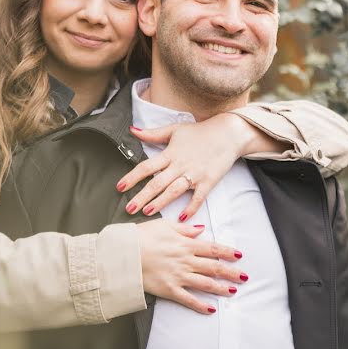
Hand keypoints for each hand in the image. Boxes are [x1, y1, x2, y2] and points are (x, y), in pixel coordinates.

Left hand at [117, 113, 252, 221]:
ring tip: (147, 212)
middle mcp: (180, 165)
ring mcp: (195, 174)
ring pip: (174, 191)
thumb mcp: (174, 130)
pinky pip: (198, 198)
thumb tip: (132, 130)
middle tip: (129, 208)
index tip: (120, 187)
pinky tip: (181, 218)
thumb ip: (152, 133)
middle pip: (157, 183)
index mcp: (170, 153)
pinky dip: (190, 208)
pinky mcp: (208, 181)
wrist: (228, 134)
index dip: (132, 177)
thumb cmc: (199, 132)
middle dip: (142, 196)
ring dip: (161, 202)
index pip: (147, 167)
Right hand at [136, 220, 245, 314]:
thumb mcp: (163, 225)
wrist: (124, 254)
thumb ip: (184, 228)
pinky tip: (211, 309)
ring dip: (222, 288)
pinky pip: (189, 299)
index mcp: (185, 244)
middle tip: (245, 276)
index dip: (227, 252)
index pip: (212, 248)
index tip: (239, 255)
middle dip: (231, 272)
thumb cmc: (141, 236)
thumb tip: (200, 229)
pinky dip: (201, 305)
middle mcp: (186, 260)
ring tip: (234, 291)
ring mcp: (179, 276)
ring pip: (206, 283)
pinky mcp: (170, 290)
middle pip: (214, 267)